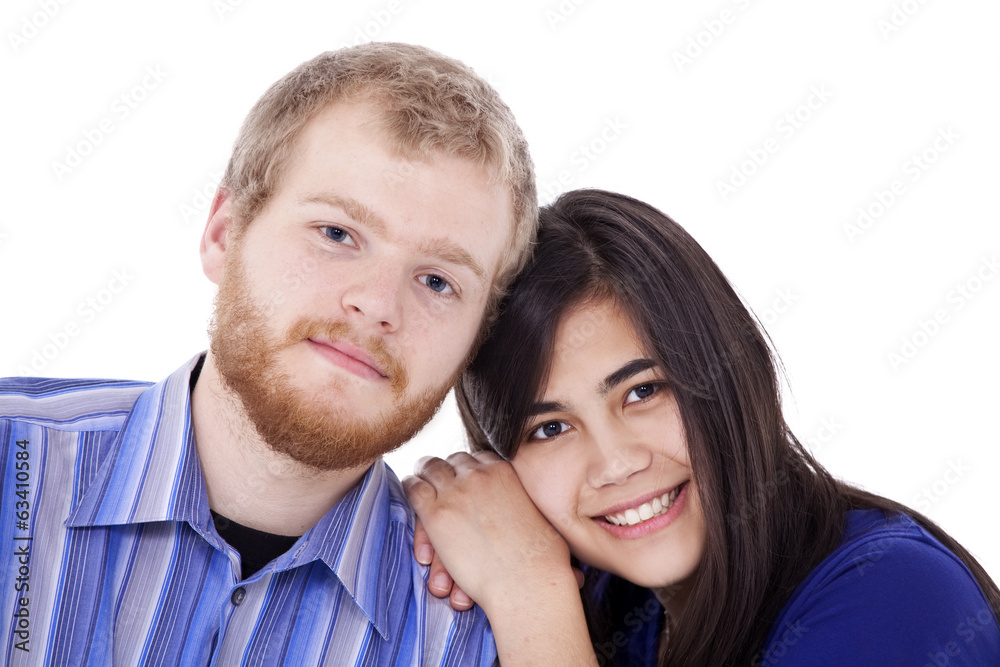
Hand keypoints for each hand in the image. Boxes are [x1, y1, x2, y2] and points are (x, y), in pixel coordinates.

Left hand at [405, 451, 597, 665]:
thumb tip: (515, 506)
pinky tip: (411, 492)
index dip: (467, 470)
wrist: (527, 582)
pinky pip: (413, 488)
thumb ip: (520, 500)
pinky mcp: (437, 513)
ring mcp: (456, 491)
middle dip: (445, 471)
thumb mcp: (537, 513)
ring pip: (429, 468)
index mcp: (505, 471)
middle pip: (453, 461)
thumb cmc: (540, 558)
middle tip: (439, 482)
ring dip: (424, 476)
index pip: (477, 458)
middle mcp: (479, 474)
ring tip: (420, 483)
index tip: (464, 480)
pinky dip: (410, 488)